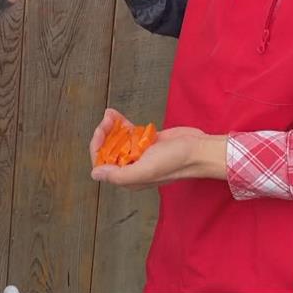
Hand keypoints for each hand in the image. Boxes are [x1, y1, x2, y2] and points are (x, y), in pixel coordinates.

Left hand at [88, 108, 227, 189]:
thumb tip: (94, 174)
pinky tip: (116, 114)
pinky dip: (121, 123)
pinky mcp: (147, 142)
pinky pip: (128, 133)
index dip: (97, 147)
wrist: (198, 150)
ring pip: (117, 140)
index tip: (101, 130)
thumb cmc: (175, 162)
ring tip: (110, 114)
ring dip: (111, 126)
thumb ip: (119, 174)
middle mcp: (132, 167)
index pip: (102, 164)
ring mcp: (139, 154)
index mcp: (129, 179)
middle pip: (108, 150)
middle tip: (107, 120)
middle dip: (104, 134)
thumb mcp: (145, 170)